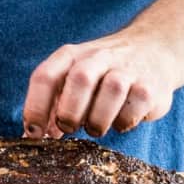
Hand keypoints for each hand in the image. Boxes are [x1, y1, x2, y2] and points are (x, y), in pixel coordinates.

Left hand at [19, 31, 183, 139]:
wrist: (152, 48)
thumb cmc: (102, 72)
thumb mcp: (74, 77)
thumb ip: (53, 104)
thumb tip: (31, 135)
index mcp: (72, 55)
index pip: (46, 76)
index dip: (35, 107)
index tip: (34, 133)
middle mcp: (98, 57)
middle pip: (80, 79)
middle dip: (70, 111)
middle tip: (68, 128)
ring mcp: (127, 70)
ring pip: (112, 91)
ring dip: (98, 119)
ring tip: (95, 128)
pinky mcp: (149, 87)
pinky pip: (134, 108)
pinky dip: (124, 122)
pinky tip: (120, 121)